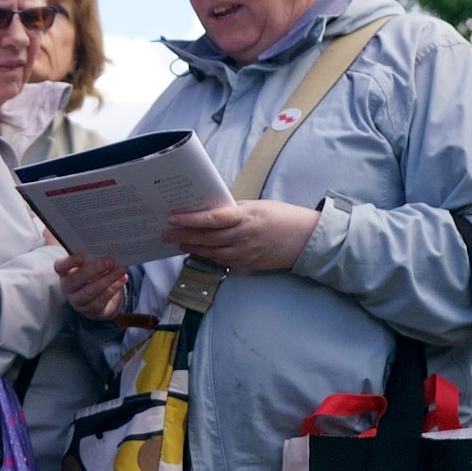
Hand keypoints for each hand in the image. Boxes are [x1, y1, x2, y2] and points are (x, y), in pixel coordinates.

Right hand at [61, 254, 132, 321]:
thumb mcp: (90, 264)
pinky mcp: (89, 309)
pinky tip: (123, 279)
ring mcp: (77, 300)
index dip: (68, 262)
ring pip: (91, 291)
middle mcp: (67, 287)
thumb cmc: (92, 273)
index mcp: (64, 272)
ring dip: (108, 279)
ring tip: (121, 269)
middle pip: (76, 280)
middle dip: (95, 269)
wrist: (97, 296)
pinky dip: (114, 288)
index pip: (60, 266)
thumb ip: (94, 257)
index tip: (80, 256)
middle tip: (110, 260)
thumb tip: (108, 252)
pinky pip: (102, 299)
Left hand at [160, 199, 321, 272]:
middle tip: (166, 233)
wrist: (306, 239)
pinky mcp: (247, 264)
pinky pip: (222, 260)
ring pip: (211, 252)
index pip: (211, 218)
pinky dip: (208, 256)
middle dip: (183, 235)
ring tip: (178, 242)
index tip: (172, 218)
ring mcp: (245, 253)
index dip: (189, 219)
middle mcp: (242, 236)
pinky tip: (198, 252)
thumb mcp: (257, 206)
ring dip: (192, 247)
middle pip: (206, 237)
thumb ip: (234, 210)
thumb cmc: (283, 217)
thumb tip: (212, 210)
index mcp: (245, 216)